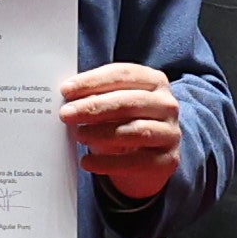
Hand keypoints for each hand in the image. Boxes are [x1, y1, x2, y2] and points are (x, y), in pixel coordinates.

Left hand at [60, 61, 185, 205]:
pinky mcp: (167, 160)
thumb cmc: (124, 123)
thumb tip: (67, 97)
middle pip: (129, 102)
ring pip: (136, 131)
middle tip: (66, 113)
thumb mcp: (112, 106)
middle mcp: (167, 104)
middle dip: (94, 107)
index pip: (123, 75)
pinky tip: (87, 162)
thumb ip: (95, 97)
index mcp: (154, 81)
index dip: (93, 81)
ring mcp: (170, 133)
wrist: (146, 158)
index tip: (66, 89)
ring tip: (78, 135)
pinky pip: (136, 162)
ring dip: (102, 133)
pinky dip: (108, 163)